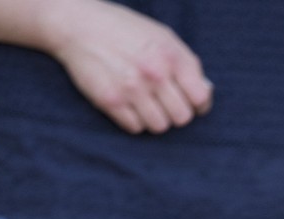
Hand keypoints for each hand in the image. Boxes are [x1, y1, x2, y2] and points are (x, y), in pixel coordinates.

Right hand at [45, 0, 212, 133]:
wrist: (78, 25)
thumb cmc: (124, 31)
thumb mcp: (162, 37)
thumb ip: (185, 65)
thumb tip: (205, 95)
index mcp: (171, 55)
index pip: (200, 99)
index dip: (196, 104)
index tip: (188, 101)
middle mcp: (154, 72)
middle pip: (182, 118)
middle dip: (174, 112)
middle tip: (162, 101)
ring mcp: (132, 88)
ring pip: (160, 127)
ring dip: (154, 118)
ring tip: (143, 102)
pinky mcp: (111, 101)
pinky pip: (135, 128)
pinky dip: (133, 120)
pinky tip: (127, 103)